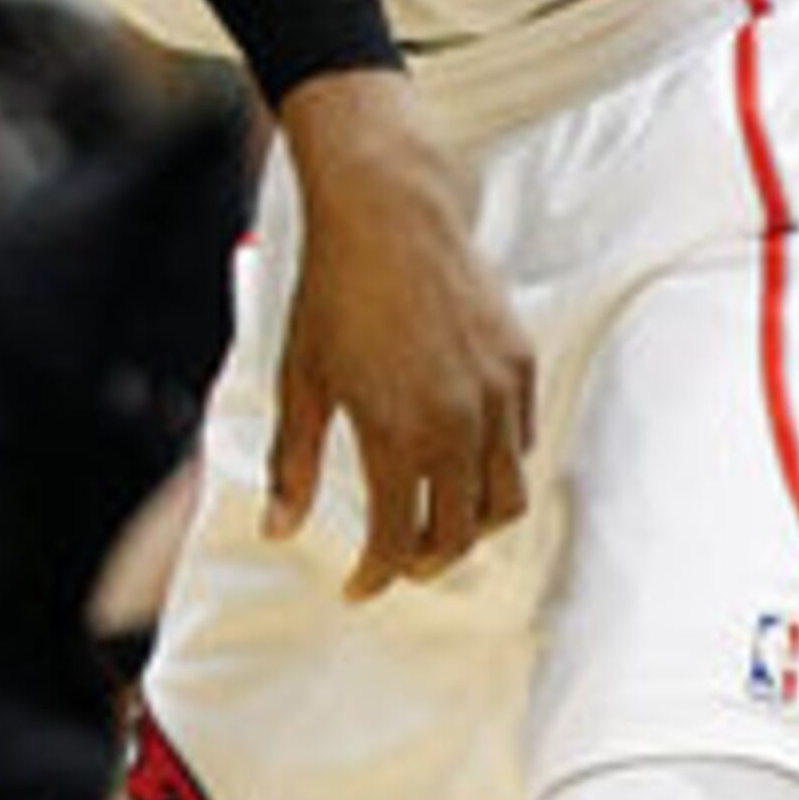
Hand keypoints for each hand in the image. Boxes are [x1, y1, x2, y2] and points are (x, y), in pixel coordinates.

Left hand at [263, 69, 533, 598]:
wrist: (389, 213)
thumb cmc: (334, 293)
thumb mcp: (300, 380)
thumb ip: (293, 462)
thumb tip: (277, 530)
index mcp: (398, 436)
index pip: (395, 539)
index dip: (375, 575)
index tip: (358, 586)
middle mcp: (458, 425)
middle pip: (460, 534)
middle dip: (426, 561)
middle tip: (398, 563)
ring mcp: (498, 395)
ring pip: (506, 499)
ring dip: (473, 526)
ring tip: (438, 523)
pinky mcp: (520, 364)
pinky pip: (521, 443)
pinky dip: (497, 469)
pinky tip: (463, 462)